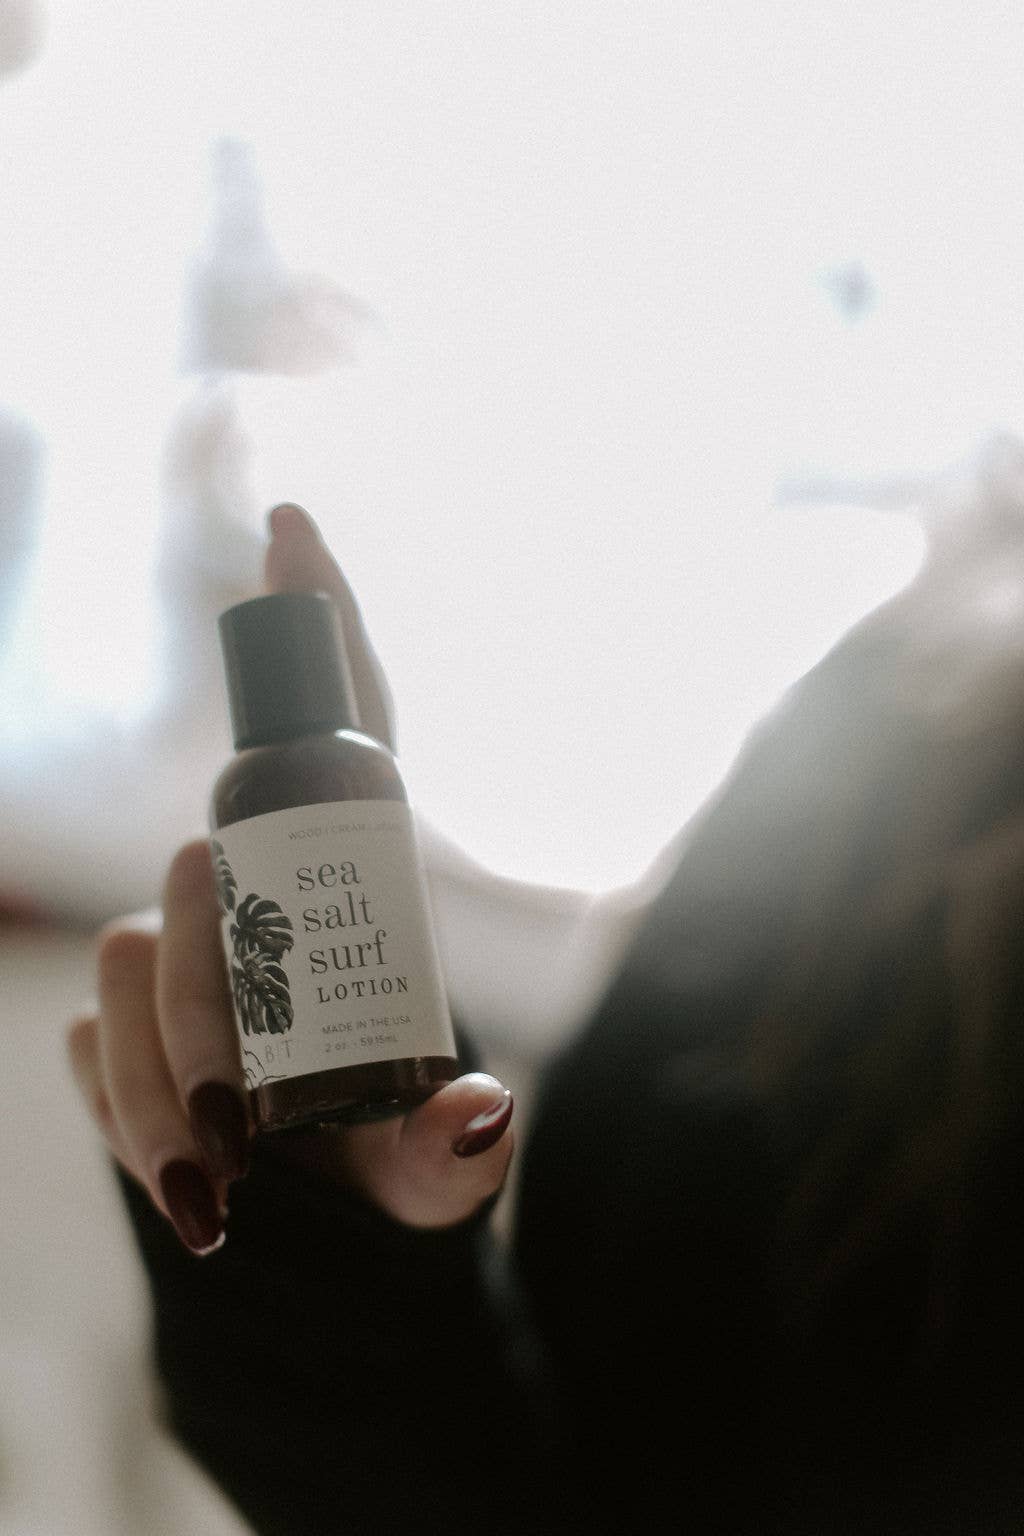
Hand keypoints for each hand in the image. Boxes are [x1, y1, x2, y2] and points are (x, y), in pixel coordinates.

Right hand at [66, 505, 513, 1253]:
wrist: (293, 1232)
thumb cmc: (380, 1167)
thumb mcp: (434, 1176)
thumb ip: (460, 1157)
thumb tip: (481, 1117)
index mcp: (353, 891)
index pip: (339, 731)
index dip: (319, 631)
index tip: (294, 532)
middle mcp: (256, 893)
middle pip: (211, 868)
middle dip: (214, 1001)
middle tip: (243, 1129)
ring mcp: (174, 941)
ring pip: (137, 951)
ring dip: (170, 1079)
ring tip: (223, 1177)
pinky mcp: (113, 1006)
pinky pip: (93, 1033)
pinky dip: (131, 1113)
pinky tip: (183, 1173)